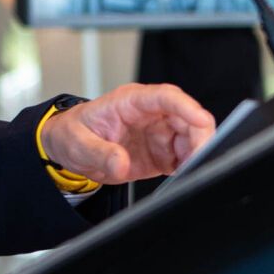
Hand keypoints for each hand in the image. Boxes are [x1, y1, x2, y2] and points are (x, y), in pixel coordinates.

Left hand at [39, 83, 217, 184]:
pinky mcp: (161, 153)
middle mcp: (150, 115)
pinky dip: (189, 166)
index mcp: (130, 102)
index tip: (202, 121)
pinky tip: (184, 176)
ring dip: (197, 154)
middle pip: (187, 118)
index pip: (165, 97)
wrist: (70, 149)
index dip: (186, 107)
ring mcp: (158, 133)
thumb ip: (100, 153)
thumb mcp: (79, 144)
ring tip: (188, 172)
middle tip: (200, 159)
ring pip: (191, 137)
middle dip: (200, 136)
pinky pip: (184, 156)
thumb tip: (121, 163)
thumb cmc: (74, 134)